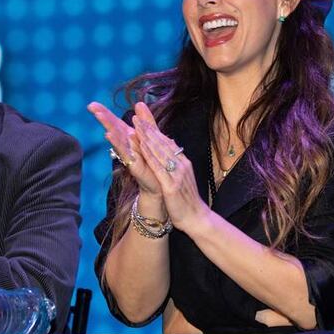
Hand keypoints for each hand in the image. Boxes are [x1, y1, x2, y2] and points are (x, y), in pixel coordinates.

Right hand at [87, 101, 161, 195]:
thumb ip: (146, 120)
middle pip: (114, 128)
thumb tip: (139, 103)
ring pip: (118, 139)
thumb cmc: (152, 161)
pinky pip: (125, 153)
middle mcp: (127, 145)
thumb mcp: (151, 136)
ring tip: (100, 115)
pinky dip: (118, 144)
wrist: (160, 184)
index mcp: (131, 137)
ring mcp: (129, 155)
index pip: (116, 122)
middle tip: (91, 106)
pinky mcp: (134, 165)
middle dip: (104, 117)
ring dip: (109, 126)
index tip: (92, 104)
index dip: (105, 113)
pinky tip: (110, 135)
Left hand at [131, 103, 210, 233]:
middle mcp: (181, 165)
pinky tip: (141, 148)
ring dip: (147, 138)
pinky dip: (149, 156)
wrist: (197, 218)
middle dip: (149, 129)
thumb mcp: (182, 177)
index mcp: (183, 162)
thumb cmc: (187, 200)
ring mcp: (177, 175)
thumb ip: (176, 163)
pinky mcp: (171, 186)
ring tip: (136, 126)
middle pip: (163, 143)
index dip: (154, 130)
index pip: (167, 142)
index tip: (143, 119)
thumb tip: (170, 150)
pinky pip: (158, 168)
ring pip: (160, 152)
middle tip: (137, 116)